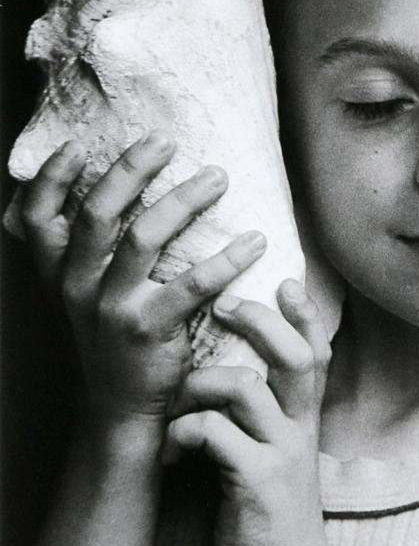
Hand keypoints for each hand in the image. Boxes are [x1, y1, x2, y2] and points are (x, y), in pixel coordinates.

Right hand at [18, 132, 266, 435]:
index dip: (51, 178)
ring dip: (183, 200)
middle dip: (130, 169)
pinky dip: (227, 259)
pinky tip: (254, 241)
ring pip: (142, 237)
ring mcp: (111, 307)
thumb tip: (94, 181)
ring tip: (217, 177)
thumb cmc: (111, 333)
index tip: (76, 144)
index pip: (36, 217)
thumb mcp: (80, 292)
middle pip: (97, 213)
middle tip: (164, 139)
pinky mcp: (149, 329)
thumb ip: (79, 247)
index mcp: (58, 271)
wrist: (121, 406)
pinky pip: (192, 284)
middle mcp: (77, 285)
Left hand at [163, 280, 332, 545]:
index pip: (317, 352)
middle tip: (226, 303)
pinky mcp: (256, 481)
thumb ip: (265, 415)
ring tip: (178, 397)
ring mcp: (281, 453)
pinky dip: (185, 431)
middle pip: (294, 355)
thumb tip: (229, 372)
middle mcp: (299, 428)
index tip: (286, 277)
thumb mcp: (278, 455)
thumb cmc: (268, 514)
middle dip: (260, 320)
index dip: (306, 313)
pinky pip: (214, 433)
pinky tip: (174, 450)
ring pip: (246, 386)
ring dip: (201, 382)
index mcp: (303, 419)